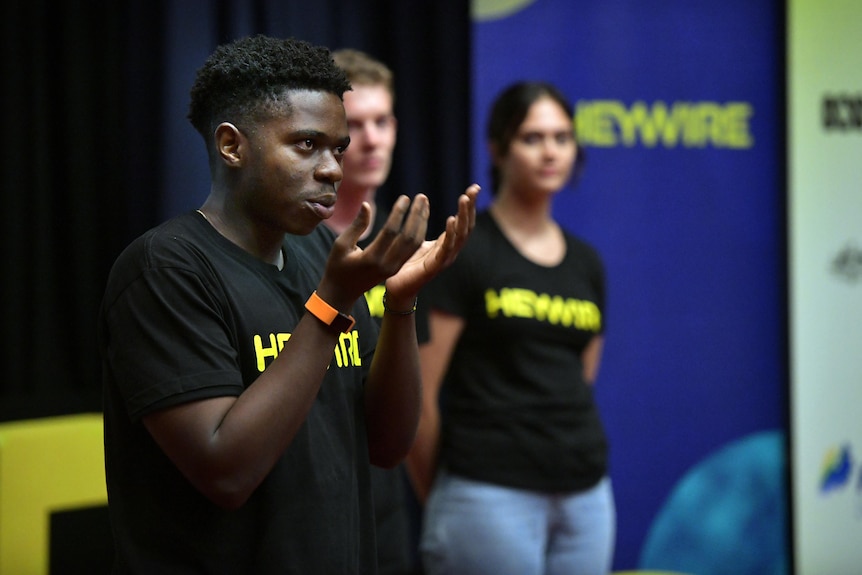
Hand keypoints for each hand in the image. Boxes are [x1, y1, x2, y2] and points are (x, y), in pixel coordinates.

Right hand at [317, 192, 433, 308]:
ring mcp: (394, 268)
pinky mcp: (397, 268)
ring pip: (414, 244)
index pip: (391, 232)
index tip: (405, 197)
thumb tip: (368, 205)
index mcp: (371, 258)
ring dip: (421, 223)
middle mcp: (386, 265)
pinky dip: (418, 232)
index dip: (399, 213)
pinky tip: (420, 217)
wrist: (342, 293)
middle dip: (417, 216)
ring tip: (424, 204)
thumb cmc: (337, 266)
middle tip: (421, 197)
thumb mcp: (341, 245)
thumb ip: (356, 226)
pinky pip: (412, 249)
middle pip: (409, 238)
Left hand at [383, 184, 479, 302]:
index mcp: (447, 244)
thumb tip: (423, 202)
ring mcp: (445, 260)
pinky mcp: (434, 267)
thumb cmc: (407, 264)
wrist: (398, 288)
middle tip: (473, 190)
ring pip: (460, 235)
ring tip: (463, 199)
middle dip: (470, 207)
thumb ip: (422, 224)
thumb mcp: (417, 239)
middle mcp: (450, 251)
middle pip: (466, 226)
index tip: (474, 188)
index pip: (463, 222)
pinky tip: (452, 220)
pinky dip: (451, 234)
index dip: (469, 206)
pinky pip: (446, 249)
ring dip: (463, 216)